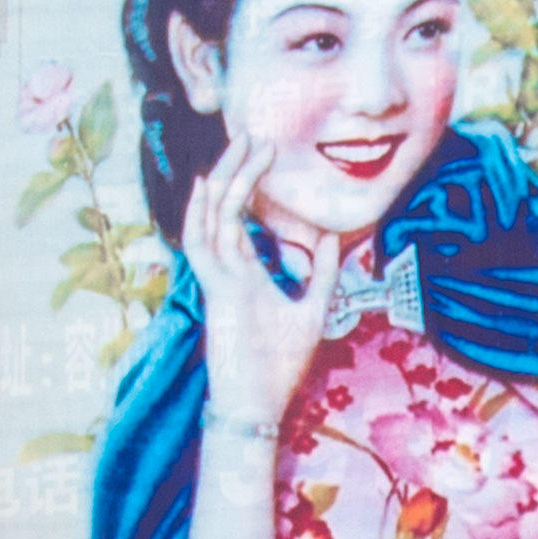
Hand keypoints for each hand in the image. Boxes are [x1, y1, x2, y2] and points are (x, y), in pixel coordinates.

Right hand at [181, 142, 329, 440]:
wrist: (258, 405)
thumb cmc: (280, 366)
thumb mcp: (314, 310)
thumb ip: (324, 274)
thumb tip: (336, 237)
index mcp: (244, 272)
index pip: (241, 217)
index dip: (250, 183)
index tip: (266, 153)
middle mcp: (226, 269)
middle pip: (225, 207)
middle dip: (238, 168)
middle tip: (254, 133)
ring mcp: (217, 278)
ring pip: (214, 216)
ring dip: (227, 179)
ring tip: (244, 145)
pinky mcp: (215, 291)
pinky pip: (202, 244)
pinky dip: (204, 214)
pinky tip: (211, 184)